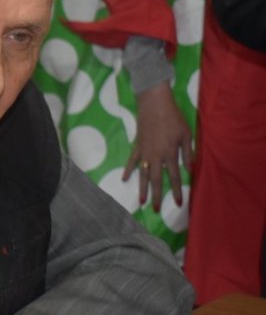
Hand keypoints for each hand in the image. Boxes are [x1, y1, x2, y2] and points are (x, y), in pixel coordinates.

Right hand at [121, 82, 193, 211]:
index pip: (173, 177)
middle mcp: (155, 156)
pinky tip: (125, 179)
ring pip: (142, 174)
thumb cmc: (173, 118)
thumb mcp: (186, 134)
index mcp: (169, 154)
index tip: (177, 203)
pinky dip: (128, 170)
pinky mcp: (137, 146)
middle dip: (156, 196)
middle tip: (156, 210)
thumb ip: (187, 152)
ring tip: (141, 201)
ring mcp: (144, 152)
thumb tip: (189, 169)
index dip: (176, 191)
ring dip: (142, 188)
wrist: (154, 104)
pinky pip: (132, 161)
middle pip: (155, 180)